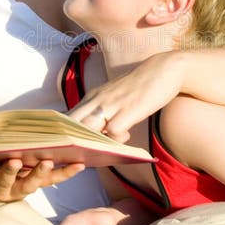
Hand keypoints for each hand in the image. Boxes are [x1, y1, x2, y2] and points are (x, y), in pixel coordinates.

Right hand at [0, 153, 84, 202]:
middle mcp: (5, 189)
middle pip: (6, 182)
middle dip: (9, 172)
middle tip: (12, 162)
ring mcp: (24, 186)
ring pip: (33, 182)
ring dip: (40, 172)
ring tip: (47, 162)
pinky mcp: (39, 182)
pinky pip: (54, 179)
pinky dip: (66, 172)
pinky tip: (80, 164)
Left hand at [68, 51, 182, 141]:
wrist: (164, 70)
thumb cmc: (140, 87)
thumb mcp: (115, 98)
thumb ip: (104, 114)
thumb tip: (96, 136)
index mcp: (92, 97)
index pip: (67, 117)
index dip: (62, 133)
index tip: (60, 146)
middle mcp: (98, 100)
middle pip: (72, 123)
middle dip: (69, 141)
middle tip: (73, 155)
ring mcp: (112, 104)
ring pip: (88, 127)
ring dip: (90, 143)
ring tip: (98, 151)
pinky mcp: (129, 110)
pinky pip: (113, 131)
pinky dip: (115, 139)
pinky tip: (126, 135)